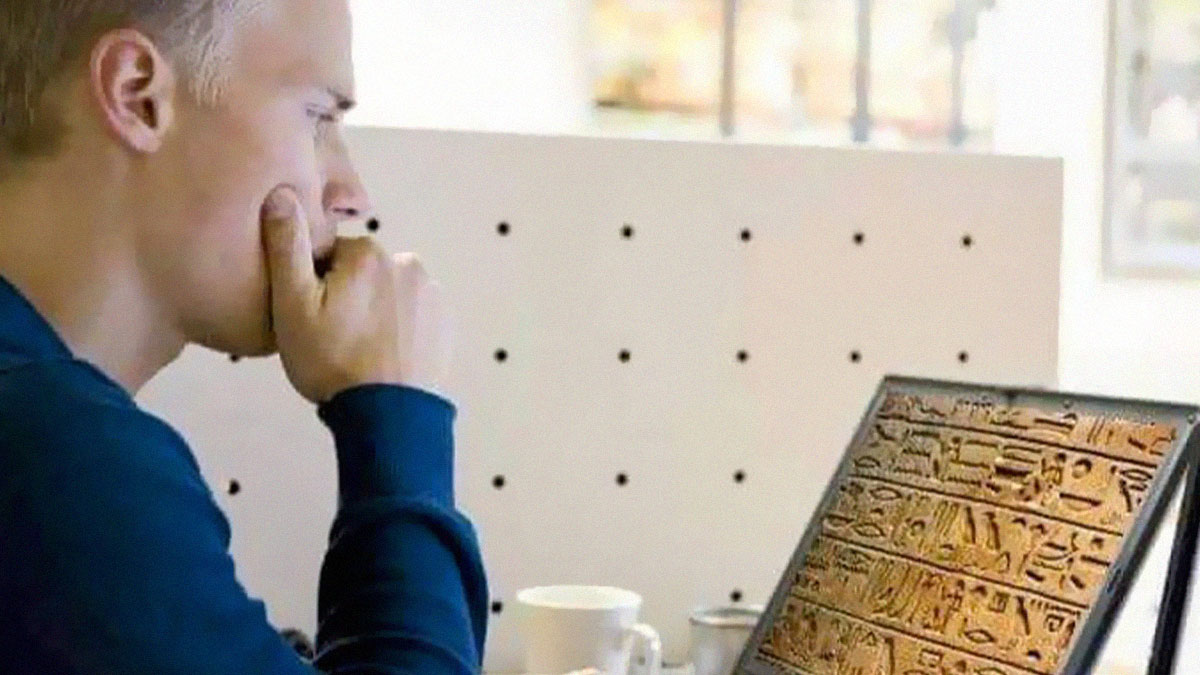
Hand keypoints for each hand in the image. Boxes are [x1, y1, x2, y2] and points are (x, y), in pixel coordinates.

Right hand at [259, 185, 453, 403]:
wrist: (388, 416)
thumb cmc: (332, 362)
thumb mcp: (292, 305)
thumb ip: (287, 246)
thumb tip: (282, 193)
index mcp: (369, 253)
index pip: (330, 257)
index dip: (314, 286)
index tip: (311, 317)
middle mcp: (408, 264)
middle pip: (361, 273)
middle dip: (346, 297)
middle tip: (333, 338)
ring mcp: (432, 295)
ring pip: (387, 295)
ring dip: (373, 314)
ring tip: (358, 352)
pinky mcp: (445, 324)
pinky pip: (411, 317)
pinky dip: (398, 330)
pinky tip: (383, 357)